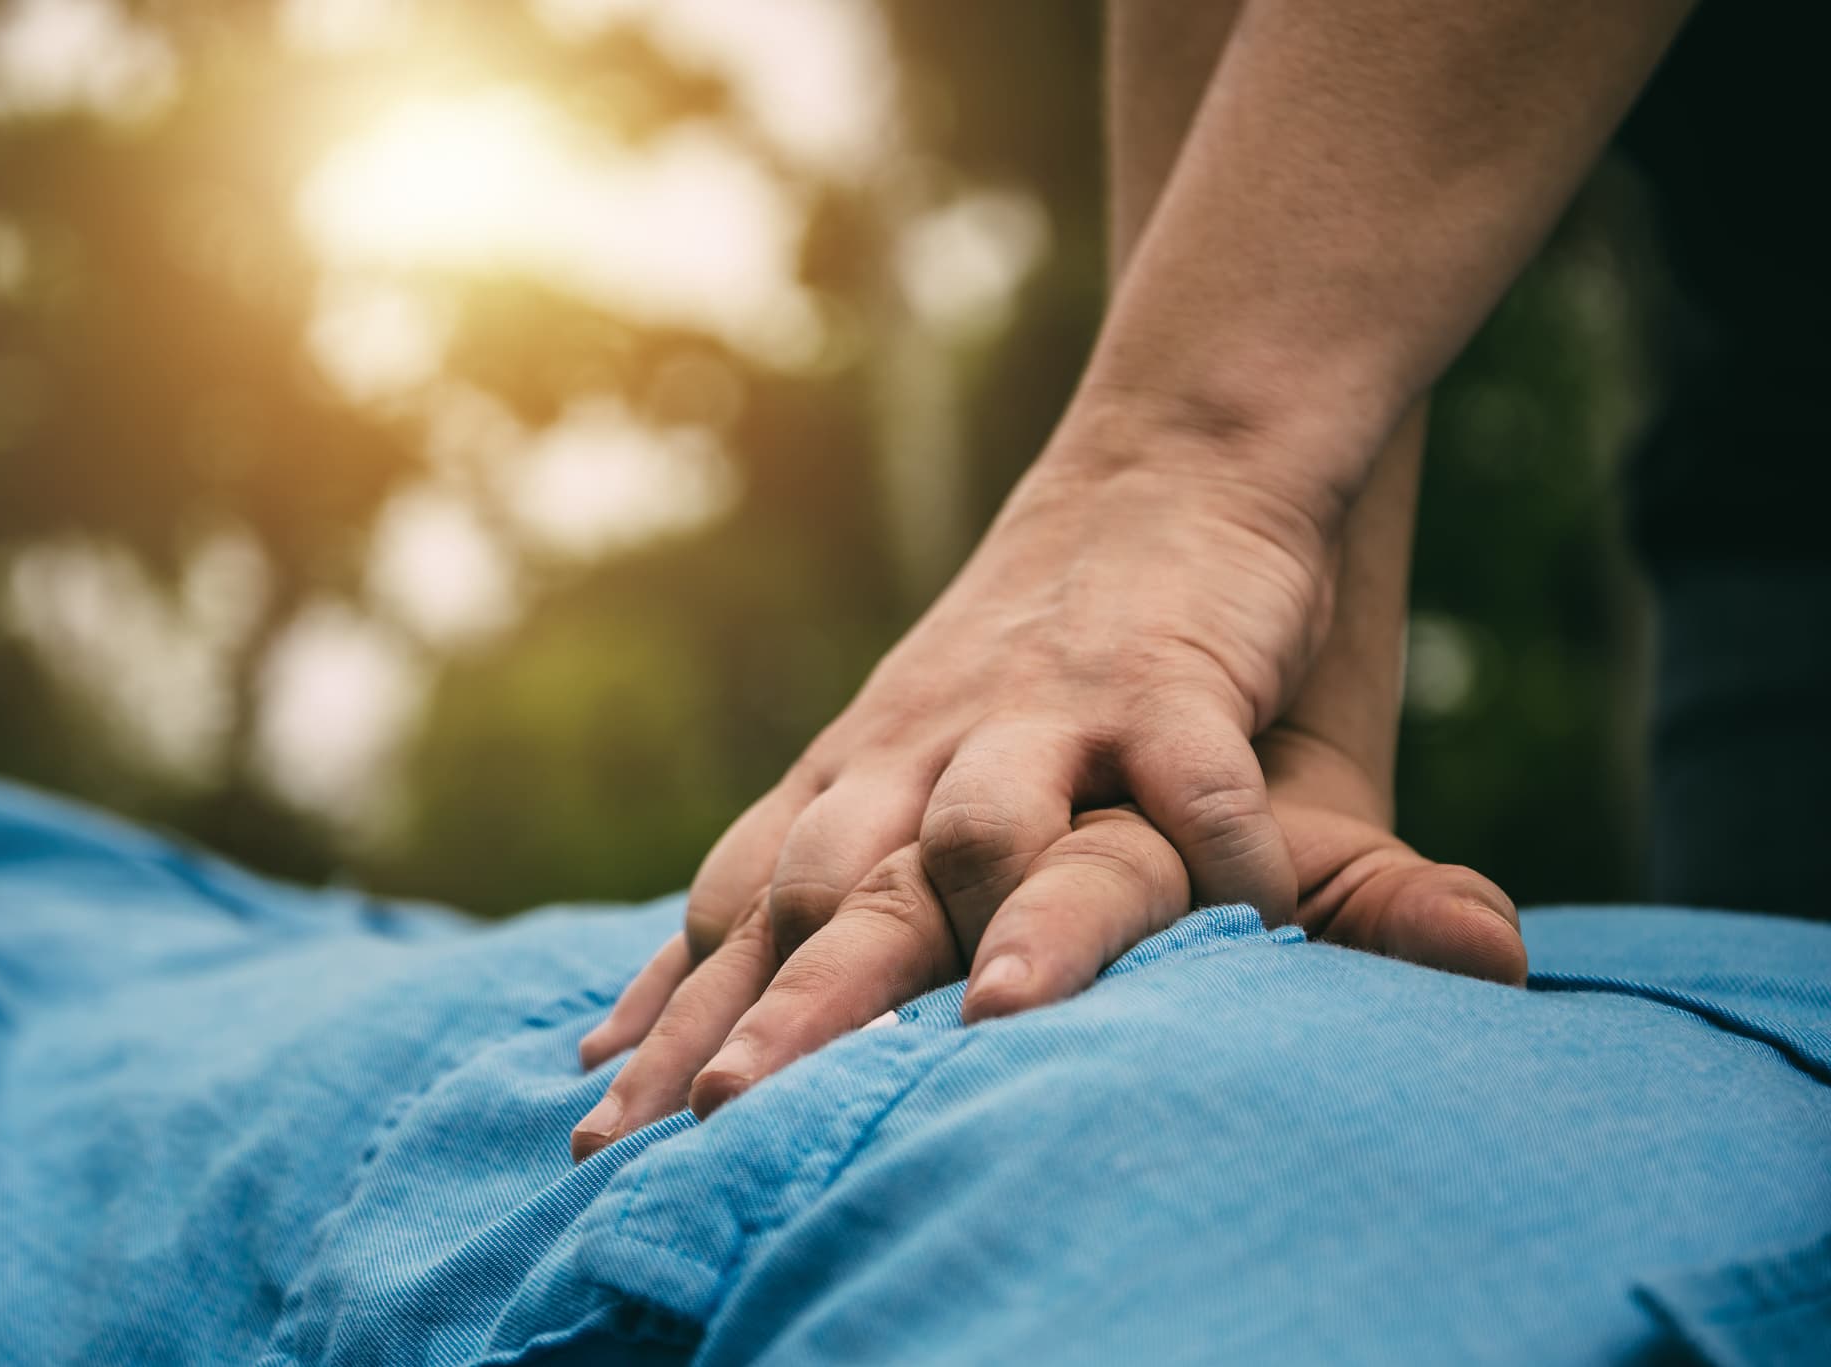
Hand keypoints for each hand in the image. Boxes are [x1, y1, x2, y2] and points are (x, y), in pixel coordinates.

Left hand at [568, 712, 1522, 1160]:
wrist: (1157, 468)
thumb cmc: (1012, 656)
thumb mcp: (881, 761)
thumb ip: (788, 884)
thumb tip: (635, 1024)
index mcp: (848, 782)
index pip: (734, 914)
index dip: (672, 1026)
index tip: (606, 1141)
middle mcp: (917, 753)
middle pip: (826, 890)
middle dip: (778, 1006)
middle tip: (723, 1113)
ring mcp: (1037, 715)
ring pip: (985, 829)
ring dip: (980, 921)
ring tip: (986, 1034)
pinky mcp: (1164, 683)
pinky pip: (1193, 779)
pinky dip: (1224, 850)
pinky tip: (1252, 926)